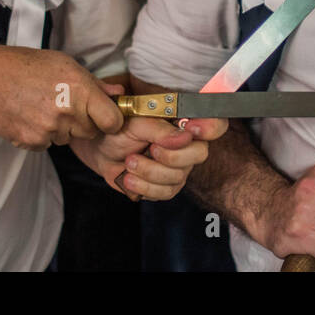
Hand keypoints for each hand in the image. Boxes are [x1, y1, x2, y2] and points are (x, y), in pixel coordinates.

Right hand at [0, 47, 123, 150]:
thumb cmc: (30, 66)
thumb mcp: (67, 65)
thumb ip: (95, 84)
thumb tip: (119, 94)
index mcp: (81, 91)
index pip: (112, 121)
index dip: (110, 121)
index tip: (104, 117)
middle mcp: (68, 112)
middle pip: (90, 132)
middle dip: (83, 122)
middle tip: (65, 106)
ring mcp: (49, 129)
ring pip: (67, 139)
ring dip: (61, 129)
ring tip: (44, 107)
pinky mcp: (32, 141)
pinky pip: (47, 145)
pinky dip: (42, 135)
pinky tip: (31, 116)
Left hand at [73, 115, 228, 201]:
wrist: (100, 150)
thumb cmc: (119, 130)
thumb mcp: (135, 122)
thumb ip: (159, 128)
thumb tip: (184, 137)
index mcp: (184, 122)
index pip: (215, 124)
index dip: (210, 127)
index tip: (191, 129)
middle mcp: (187, 145)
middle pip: (200, 154)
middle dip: (173, 156)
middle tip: (150, 149)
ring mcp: (178, 167)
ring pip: (179, 177)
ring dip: (150, 171)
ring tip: (129, 163)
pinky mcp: (166, 186)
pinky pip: (165, 193)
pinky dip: (144, 187)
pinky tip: (128, 178)